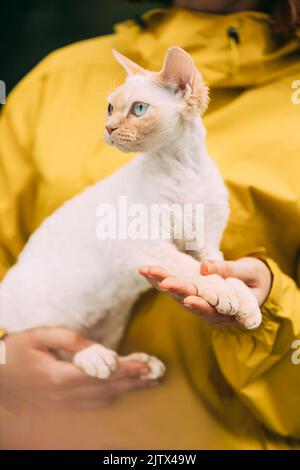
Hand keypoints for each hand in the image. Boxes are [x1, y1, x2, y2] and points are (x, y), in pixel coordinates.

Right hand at [0, 328, 156, 411]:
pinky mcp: (60, 406)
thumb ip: (72, 340)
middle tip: (157, 375)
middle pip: (107, 389)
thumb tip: (99, 350)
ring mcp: (62, 404)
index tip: (147, 364)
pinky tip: (121, 392)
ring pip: (102, 399)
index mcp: (60, 376)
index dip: (127, 369)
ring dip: (126, 391)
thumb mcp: (41, 336)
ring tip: (147, 383)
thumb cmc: (16, 350)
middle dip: (134, 382)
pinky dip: (110, 398)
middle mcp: (64, 395)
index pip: (103, 374)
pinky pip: (91, 405)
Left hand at [140, 257, 271, 326]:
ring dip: (161, 282)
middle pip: (189, 301)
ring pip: (178, 295)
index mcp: (228, 311)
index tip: (189, 299)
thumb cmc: (254, 280)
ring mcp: (199, 302)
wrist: (254, 285)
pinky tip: (147, 271)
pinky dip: (161, 279)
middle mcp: (210, 311)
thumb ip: (229, 271)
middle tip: (161, 279)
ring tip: (147, 271)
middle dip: (175, 289)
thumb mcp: (248, 273)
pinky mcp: (192, 293)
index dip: (200, 306)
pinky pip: (175, 288)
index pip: (212, 310)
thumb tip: (204, 266)